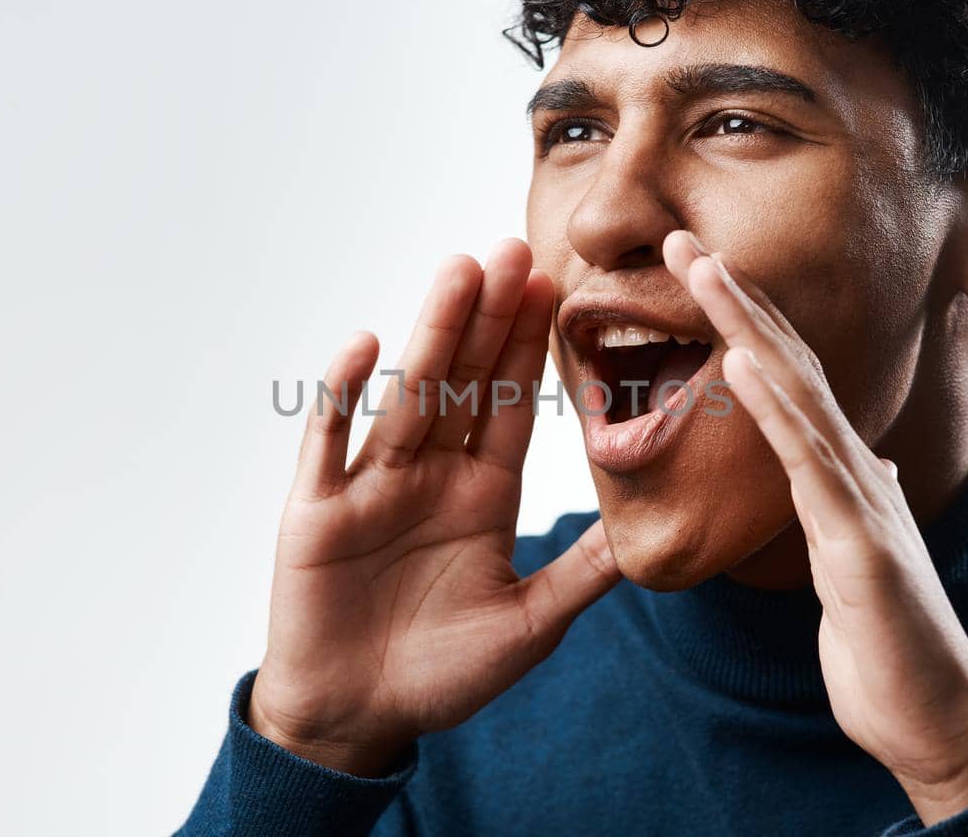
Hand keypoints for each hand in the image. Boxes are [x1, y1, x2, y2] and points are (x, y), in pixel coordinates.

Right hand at [248, 238, 622, 777]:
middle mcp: (430, 476)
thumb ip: (581, 575)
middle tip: (513, 249)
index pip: (511, 406)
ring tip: (458, 270)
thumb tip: (649, 536)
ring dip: (433, 332)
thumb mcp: (528, 625)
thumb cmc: (441, 676)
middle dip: (489, 319)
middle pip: (464, 382)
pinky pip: (330, 443)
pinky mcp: (318, 510)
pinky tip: (366, 345)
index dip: (530, 349)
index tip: (553, 287)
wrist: (356, 718)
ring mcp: (372, 486)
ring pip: (409, 395)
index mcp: (483, 496)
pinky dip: (342, 396)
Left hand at [663, 230, 967, 825]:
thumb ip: (854, 501)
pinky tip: (738, 358)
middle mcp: (855, 469)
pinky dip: (772, 405)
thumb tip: (864, 457)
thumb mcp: (859, 557)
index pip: (786, 379)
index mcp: (842, 473)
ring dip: (745, 323)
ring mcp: (861, 499)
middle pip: (788, 362)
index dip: (743, 320)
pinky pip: (807, 461)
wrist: (933, 719)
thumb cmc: (891, 645)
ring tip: (700, 267)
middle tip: (680, 237)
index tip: (697, 270)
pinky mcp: (861, 541)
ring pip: (796, 392)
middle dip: (735, 296)